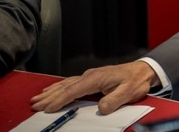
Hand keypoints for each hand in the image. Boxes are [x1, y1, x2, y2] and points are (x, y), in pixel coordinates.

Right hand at [30, 60, 158, 114]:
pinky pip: (70, 83)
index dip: (59, 100)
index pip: (73, 91)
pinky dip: (59, 87)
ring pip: (66, 84)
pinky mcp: (91, 78)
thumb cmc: (136, 81)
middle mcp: (90, 75)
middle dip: (49, 97)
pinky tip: (52, 90)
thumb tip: (100, 108)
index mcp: (96, 78)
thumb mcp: (128, 93)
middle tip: (34, 105)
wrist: (143, 70)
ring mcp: (90, 75)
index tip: (47, 108)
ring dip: (51, 92)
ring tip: (37, 99)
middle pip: (65, 87)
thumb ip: (114, 101)